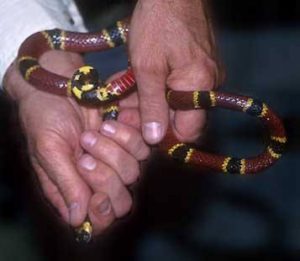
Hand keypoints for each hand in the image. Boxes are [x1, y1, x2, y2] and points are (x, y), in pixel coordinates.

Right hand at [4, 51, 148, 234]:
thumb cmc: (45, 117)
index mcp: (73, 189)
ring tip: (92, 132)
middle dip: (106, 178)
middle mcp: (97, 180)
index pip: (99, 221)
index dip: (102, 213)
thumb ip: (64, 184)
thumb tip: (78, 220)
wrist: (60, 83)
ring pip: (132, 173)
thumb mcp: (49, 150)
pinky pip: (142, 149)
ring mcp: (116, 160)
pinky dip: (126, 136)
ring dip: (112, 151)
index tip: (96, 195)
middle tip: (85, 155)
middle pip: (121, 202)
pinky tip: (108, 122)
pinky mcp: (128, 141)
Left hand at [129, 0, 222, 143]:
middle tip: (126, 112)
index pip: (188, 131)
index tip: (142, 130)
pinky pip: (178, 88)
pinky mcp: (197, 66)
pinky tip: (137, 84)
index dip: (165, 135)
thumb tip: (155, 138)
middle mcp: (208, 85)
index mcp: (199, 86)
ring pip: (176, 103)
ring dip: (151, 103)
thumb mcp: (147, 67)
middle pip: (181, 118)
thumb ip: (151, 105)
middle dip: (153, 117)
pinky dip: (158, 89)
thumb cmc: (158, 22)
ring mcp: (204, 74)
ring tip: (124, 96)